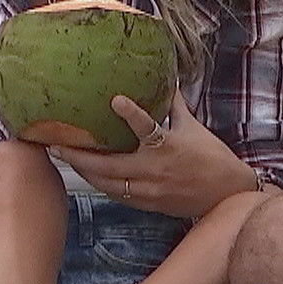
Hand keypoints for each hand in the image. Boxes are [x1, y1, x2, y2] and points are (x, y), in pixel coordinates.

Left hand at [49, 92, 257, 219]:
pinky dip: (99, 183)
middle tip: (56, 143)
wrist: (226, 194)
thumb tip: (166, 80)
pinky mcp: (147, 203)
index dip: (131, 114)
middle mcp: (155, 169)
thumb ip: (175, 106)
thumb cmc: (212, 157)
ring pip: (107, 183)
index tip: (115, 99)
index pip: (148, 127)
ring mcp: (149, 189)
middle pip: (110, 165)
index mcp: (169, 146)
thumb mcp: (194, 128)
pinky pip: (116, 194)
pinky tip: (85, 174)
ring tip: (63, 157)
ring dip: (83, 171)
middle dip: (80, 155)